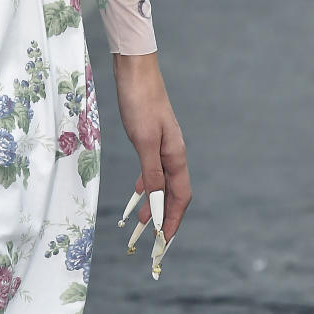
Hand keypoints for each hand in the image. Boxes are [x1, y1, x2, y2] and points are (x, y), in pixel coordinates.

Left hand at [112, 50, 190, 274]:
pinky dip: (145, 186)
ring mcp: (162, 146)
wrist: (135, 70)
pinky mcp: (150, 138)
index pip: (179, 198)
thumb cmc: (140, 102)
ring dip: (152, 204)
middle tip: (153, 243)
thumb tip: (156, 201)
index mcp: (175, 156)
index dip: (172, 221)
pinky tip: (138, 193)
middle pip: (172, 195)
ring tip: (140, 225)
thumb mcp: (143, 139)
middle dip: (164, 219)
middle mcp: (172, 154)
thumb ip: (151, 171)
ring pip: (160, 184)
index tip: (164, 244)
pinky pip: (151, 171)